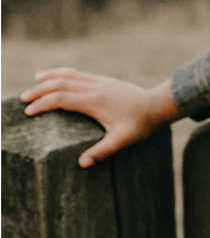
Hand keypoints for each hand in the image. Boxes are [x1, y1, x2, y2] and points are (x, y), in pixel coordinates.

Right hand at [20, 68, 181, 167]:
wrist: (157, 104)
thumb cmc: (140, 124)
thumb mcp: (122, 140)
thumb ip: (102, 151)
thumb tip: (82, 164)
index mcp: (95, 101)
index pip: (62, 99)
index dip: (43, 104)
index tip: (30, 112)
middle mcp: (95, 88)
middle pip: (61, 84)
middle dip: (40, 90)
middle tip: (24, 99)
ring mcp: (100, 82)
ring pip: (70, 74)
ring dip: (51, 77)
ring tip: (36, 79)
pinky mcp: (105, 81)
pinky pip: (80, 74)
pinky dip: (65, 74)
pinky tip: (60, 78)